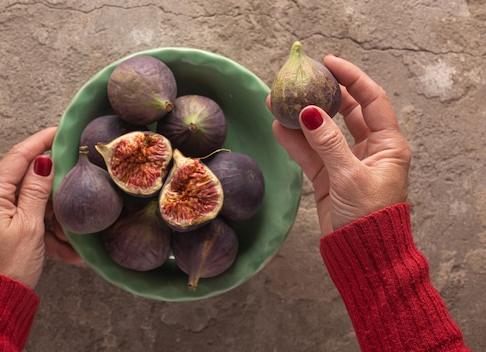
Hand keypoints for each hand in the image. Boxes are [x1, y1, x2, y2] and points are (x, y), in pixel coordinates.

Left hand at [0, 127, 81, 288]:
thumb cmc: (9, 267)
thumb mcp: (30, 226)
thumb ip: (37, 190)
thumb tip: (44, 160)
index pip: (18, 157)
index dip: (40, 141)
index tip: (60, 131)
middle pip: (26, 181)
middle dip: (53, 191)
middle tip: (75, 191)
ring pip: (31, 203)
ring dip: (53, 217)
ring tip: (71, 236)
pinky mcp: (0, 229)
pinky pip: (27, 220)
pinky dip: (46, 231)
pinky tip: (64, 248)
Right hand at [269, 55, 411, 235]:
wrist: (363, 256)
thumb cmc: (369, 218)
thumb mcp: (350, 176)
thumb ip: (328, 142)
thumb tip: (308, 112)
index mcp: (388, 145)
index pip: (371, 100)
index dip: (351, 78)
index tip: (329, 63)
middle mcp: (369, 149)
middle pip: (346, 112)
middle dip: (323, 95)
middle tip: (301, 80)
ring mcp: (347, 162)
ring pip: (322, 132)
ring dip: (302, 118)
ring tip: (278, 101)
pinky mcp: (329, 177)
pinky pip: (310, 153)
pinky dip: (295, 142)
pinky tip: (279, 127)